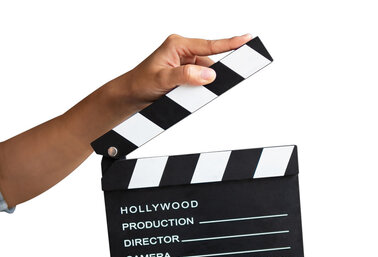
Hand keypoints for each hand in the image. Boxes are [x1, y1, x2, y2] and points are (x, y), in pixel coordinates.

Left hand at [118, 33, 251, 107]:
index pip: (209, 45)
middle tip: (231, 76)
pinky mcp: (186, 76)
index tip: (246, 39)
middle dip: (217, 71)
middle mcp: (183, 52)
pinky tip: (191, 95)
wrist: (130, 96)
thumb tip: (208, 74)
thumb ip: (185, 75)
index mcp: (177, 45)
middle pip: (211, 59)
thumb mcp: (162, 79)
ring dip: (206, 84)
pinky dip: (202, 90)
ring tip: (188, 93)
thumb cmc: (140, 83)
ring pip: (207, 73)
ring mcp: (186, 64)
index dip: (230, 43)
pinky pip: (201, 81)